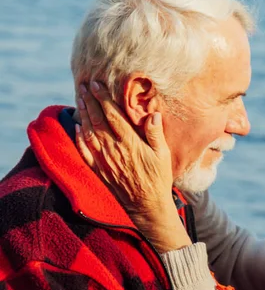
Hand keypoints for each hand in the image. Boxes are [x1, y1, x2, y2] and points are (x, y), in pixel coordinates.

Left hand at [75, 81, 191, 252]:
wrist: (146, 205)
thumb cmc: (158, 178)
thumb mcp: (163, 154)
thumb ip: (155, 133)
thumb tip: (152, 113)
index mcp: (129, 142)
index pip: (112, 115)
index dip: (103, 98)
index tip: (96, 84)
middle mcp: (113, 149)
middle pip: (97, 120)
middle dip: (89, 101)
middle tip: (83, 86)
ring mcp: (104, 160)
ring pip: (88, 132)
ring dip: (83, 114)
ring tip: (79, 99)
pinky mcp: (99, 170)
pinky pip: (85, 151)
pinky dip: (79, 137)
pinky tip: (77, 127)